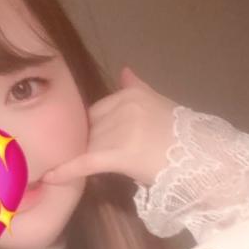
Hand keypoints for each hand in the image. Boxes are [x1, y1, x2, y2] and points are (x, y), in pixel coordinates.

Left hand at [43, 66, 179, 187]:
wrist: (199, 162)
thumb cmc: (182, 137)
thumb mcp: (160, 104)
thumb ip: (138, 87)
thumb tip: (124, 70)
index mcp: (132, 95)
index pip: (99, 111)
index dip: (97, 130)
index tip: (99, 143)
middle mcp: (124, 108)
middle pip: (91, 127)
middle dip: (91, 143)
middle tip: (95, 160)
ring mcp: (119, 131)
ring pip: (88, 145)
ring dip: (80, 157)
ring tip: (70, 170)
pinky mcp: (115, 154)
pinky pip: (84, 162)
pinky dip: (65, 171)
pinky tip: (49, 178)